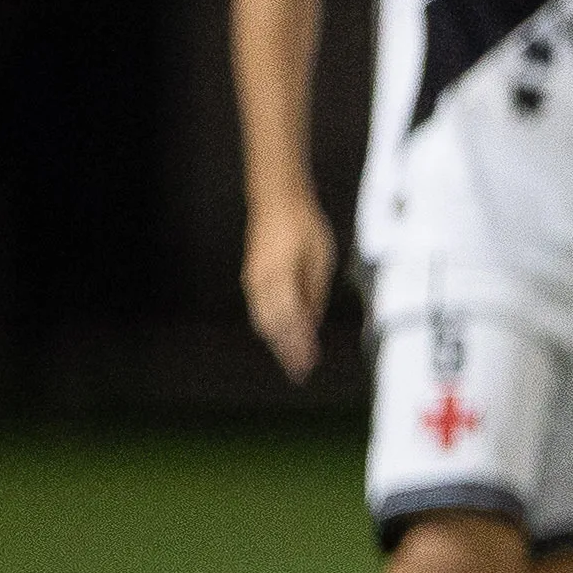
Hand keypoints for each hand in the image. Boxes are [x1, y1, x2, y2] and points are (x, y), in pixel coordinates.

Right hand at [242, 191, 338, 381]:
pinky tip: (282, 337)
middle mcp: (261, 283)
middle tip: (301, 372)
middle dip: (286, 350)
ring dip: (277, 342)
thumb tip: (311, 323)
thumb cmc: (304, 226)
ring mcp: (253, 281)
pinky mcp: (253, 278)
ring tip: (293, 361)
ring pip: (263, 321)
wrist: (278, 201)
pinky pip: (260, 310)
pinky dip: (271, 327)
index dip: (298, 345)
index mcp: (280, 277)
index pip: (290, 321)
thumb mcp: (319, 260)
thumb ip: (313, 294)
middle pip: (272, 326)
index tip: (308, 364)